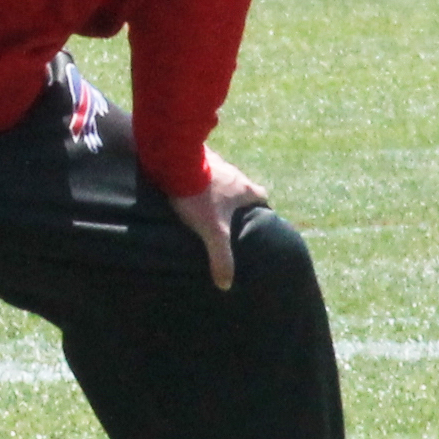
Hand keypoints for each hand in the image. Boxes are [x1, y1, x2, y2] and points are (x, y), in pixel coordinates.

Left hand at [167, 148, 270, 291]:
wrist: (175, 160)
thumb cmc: (199, 195)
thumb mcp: (213, 231)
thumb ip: (221, 257)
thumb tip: (226, 284)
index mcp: (243, 188)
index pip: (262, 195)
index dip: (262, 207)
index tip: (257, 217)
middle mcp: (234, 171)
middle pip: (242, 185)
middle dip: (237, 198)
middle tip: (229, 214)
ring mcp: (215, 160)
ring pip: (222, 176)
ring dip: (217, 187)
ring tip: (206, 202)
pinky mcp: (197, 154)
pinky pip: (202, 167)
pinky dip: (199, 176)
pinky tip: (187, 186)